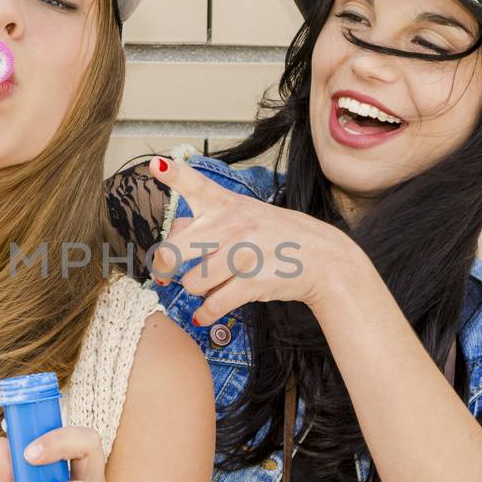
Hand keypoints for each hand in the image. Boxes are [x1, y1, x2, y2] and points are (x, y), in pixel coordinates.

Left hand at [145, 154, 352, 325]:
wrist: (322, 258)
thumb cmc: (276, 237)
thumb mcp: (244, 215)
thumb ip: (205, 224)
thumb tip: (167, 249)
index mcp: (226, 204)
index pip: (195, 184)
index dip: (174, 175)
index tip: (158, 166)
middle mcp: (231, 224)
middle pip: (172, 252)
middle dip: (164, 268)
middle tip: (165, 275)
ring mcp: (242, 253)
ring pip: (192, 283)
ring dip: (199, 290)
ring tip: (216, 283)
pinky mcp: (252, 281)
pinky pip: (212, 305)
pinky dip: (206, 314)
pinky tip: (206, 315)